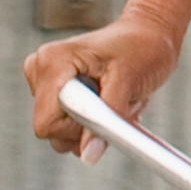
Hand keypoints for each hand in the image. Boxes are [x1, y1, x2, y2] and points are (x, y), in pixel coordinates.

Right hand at [25, 14, 181, 158]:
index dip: (78, 130)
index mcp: (52, 62)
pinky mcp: (54, 88)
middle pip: (52, 130)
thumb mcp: (128, 82)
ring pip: (61, 130)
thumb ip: (106, 118)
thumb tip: (88, 155)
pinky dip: (91, 119)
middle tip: (116, 104)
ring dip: (92, 124)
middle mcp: (40, 69)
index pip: (47, 123)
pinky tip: (107, 99)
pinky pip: (67, 122)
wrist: (150, 33)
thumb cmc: (143, 48)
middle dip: (87, 127)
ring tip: (114, 99)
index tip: (106, 113)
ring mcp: (44, 78)